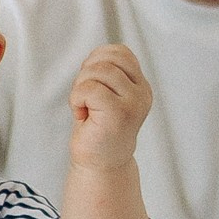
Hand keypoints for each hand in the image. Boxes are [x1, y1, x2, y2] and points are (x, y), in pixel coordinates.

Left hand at [68, 44, 151, 172]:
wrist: (100, 166)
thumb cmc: (98, 131)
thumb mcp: (107, 95)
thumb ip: (109, 73)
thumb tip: (99, 55)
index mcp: (141, 86)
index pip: (120, 52)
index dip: (98, 61)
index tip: (92, 85)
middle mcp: (142, 93)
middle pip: (108, 59)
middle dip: (86, 74)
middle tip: (84, 98)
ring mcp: (133, 103)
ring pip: (98, 71)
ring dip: (80, 87)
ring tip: (84, 107)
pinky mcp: (119, 113)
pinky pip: (89, 88)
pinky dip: (77, 98)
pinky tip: (81, 115)